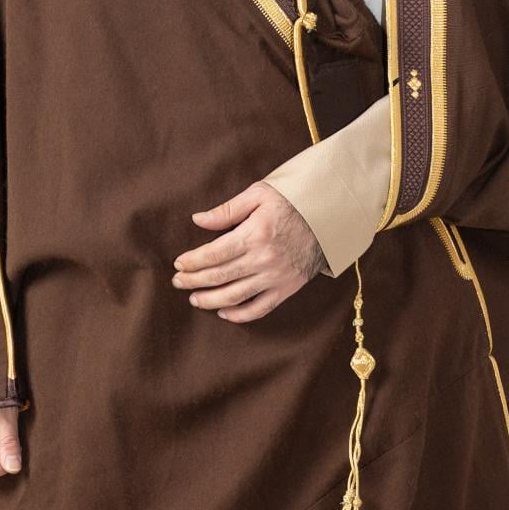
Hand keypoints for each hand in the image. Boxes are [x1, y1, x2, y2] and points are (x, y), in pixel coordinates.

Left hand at [172, 181, 326, 322]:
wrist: (330, 217)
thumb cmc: (293, 201)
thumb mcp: (259, 194)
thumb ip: (227, 209)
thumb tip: (198, 220)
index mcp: (254, 234)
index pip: (214, 254)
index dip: (192, 261)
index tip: (179, 263)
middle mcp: (263, 259)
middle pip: (220, 276)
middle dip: (194, 281)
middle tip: (178, 282)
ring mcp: (276, 277)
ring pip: (235, 296)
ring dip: (210, 300)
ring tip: (194, 299)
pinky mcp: (287, 289)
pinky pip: (260, 308)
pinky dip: (240, 315)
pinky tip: (224, 313)